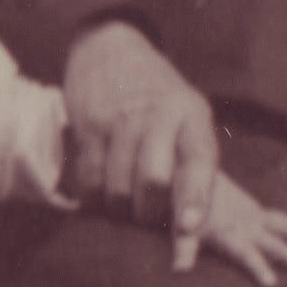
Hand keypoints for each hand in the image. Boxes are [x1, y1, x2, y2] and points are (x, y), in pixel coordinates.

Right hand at [55, 21, 227, 261]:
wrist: (110, 51)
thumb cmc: (158, 103)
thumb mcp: (187, 121)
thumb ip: (193, 170)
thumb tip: (189, 236)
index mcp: (192, 115)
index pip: (199, 160)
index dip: (194, 199)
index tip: (188, 229)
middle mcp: (159, 115)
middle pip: (154, 181)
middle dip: (151, 214)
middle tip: (150, 219)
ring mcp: (120, 120)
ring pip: (119, 187)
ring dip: (121, 211)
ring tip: (126, 206)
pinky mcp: (87, 126)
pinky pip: (89, 180)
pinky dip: (94, 200)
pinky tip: (101, 196)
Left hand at [186, 174, 286, 286]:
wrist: (192, 167)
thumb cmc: (184, 202)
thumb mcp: (181, 227)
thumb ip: (184, 247)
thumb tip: (179, 270)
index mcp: (228, 232)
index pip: (246, 254)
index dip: (258, 268)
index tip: (272, 284)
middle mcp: (246, 224)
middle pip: (278, 243)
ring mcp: (254, 215)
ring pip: (286, 227)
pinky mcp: (256, 210)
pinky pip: (283, 220)